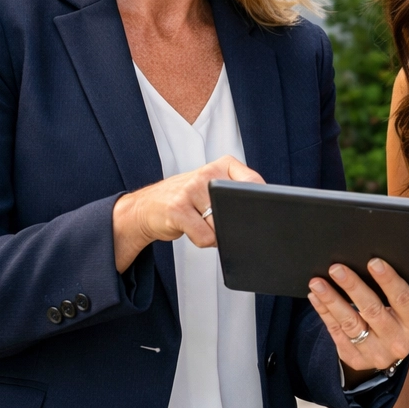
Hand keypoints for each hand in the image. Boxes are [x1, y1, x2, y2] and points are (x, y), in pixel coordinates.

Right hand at [112, 155, 261, 271]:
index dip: (259, 201)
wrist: (147, 206)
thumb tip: (261, 214)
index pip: (252, 182)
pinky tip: (192, 230)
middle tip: (222, 222)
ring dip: (217, 234)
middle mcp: (206, 174)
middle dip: (234, 223)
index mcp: (221, 166)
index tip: (259, 212)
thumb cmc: (186, 199)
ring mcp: (190, 189)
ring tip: (202, 224)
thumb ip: (234, 193)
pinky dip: (203, 241)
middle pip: (237, 208)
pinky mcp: (177, 209)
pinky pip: (205, 236)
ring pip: (221, 225)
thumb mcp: (212, 186)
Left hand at [308, 258, 408, 371]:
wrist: (392, 348)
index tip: (373, 262)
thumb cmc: (400, 316)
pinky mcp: (356, 360)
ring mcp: (376, 354)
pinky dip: (325, 313)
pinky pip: (337, 333)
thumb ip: (397, 291)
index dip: (388, 280)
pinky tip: (316, 297)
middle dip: (352, 287)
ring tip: (317, 283)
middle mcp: (398, 342)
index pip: (403, 299)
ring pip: (350, 323)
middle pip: (373, 310)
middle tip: (336, 269)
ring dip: (332, 300)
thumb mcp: (408, 308)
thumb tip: (373, 262)